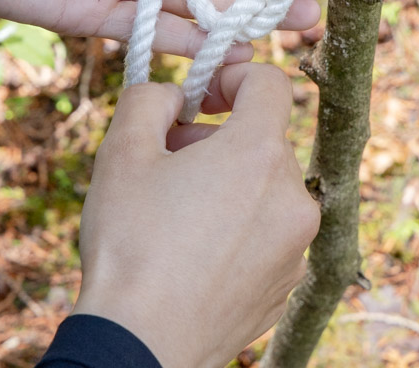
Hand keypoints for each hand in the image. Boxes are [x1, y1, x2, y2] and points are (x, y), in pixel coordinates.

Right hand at [72, 64, 319, 367]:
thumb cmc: (130, 244)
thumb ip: (151, 97)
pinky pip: (270, 233)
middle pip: (266, 139)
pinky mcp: (288, 284)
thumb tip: (174, 94)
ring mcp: (297, 246)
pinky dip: (240, 227)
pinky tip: (195, 251)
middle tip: (171, 158)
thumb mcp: (122, 151)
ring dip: (231, 183)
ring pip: (269, 188)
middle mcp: (293, 197)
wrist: (141, 344)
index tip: (201, 96)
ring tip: (180, 210)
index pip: (271, 83)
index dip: (233, 77)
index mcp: (258, 154)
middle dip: (221, 137)